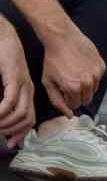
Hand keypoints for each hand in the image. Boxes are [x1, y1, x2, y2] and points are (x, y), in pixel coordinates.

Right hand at [0, 22, 33, 146]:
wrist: (3, 37)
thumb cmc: (0, 59)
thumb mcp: (2, 83)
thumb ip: (3, 98)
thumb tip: (2, 115)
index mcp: (26, 92)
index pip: (29, 118)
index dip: (21, 133)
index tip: (11, 143)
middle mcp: (28, 90)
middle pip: (26, 119)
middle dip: (12, 131)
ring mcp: (22, 84)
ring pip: (19, 113)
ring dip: (5, 123)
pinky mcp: (15, 78)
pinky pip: (10, 101)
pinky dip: (1, 111)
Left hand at [39, 24, 103, 115]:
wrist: (62, 38)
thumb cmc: (53, 59)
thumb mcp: (48, 82)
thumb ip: (57, 101)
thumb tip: (69, 115)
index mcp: (73, 88)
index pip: (76, 105)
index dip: (68, 99)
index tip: (64, 90)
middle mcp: (87, 83)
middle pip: (87, 100)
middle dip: (78, 95)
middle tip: (70, 83)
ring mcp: (96, 75)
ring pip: (93, 90)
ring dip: (85, 85)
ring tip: (76, 73)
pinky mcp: (102, 67)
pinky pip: (98, 78)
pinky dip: (92, 75)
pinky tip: (82, 66)